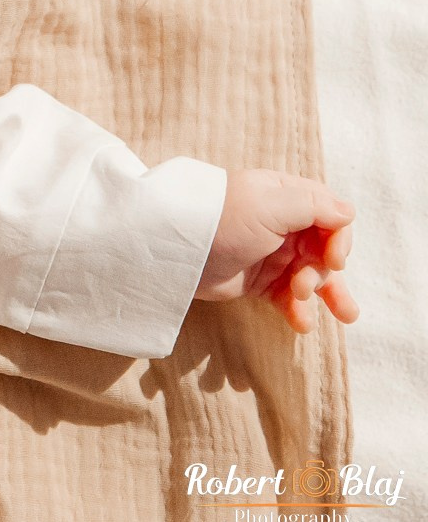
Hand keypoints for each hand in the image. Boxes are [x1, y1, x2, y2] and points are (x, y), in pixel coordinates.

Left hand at [197, 169, 359, 332]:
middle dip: (325, 272)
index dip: (338, 239)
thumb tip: (348, 211)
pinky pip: (289, 298)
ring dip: (327, 294)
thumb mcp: (269, 205)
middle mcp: (282, 224)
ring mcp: (271, 254)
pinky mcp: (259, 281)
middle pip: (324, 250)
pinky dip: (299, 311)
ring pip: (313, 276)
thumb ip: (313, 206)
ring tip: (343, 315)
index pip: (330, 217)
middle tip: (304, 286)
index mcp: (285, 198)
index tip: (334, 260)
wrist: (174, 251)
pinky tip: (302, 324)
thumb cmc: (220, 219)